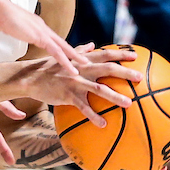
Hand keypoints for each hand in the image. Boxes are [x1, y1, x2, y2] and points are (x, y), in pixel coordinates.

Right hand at [0, 0, 84, 74]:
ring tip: (85, 65)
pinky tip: (71, 68)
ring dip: (75, 57)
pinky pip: (56, 51)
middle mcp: (42, 28)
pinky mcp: (41, 37)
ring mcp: (43, 32)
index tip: (68, 52)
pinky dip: (65, 61)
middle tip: (85, 59)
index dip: (61, 46)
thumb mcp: (4, 24)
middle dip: (74, 51)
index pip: (52, 38)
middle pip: (62, 42)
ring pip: (63, 48)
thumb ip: (7, 27)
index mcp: (35, 25)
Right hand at [26, 42, 140, 126]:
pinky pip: (84, 107)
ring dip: (115, 97)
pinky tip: (103, 124)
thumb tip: (93, 45)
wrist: (30, 78)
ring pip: (99, 89)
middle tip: (140, 78)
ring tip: (129, 104)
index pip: (105, 54)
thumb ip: (80, 51)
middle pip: (108, 69)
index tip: (135, 56)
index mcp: (82, 60)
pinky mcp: (68, 95)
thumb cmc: (47, 67)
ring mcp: (75, 82)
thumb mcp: (63, 57)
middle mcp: (81, 69)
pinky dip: (94, 116)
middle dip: (125, 72)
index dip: (120, 54)